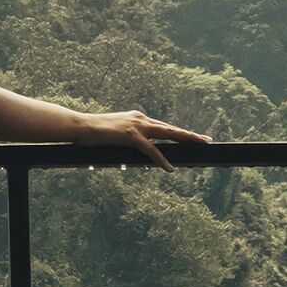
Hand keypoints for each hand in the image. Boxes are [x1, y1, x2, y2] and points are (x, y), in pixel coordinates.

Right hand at [65, 109, 213, 167]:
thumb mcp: (116, 139)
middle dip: (190, 135)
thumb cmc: (94, 135)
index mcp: (137, 118)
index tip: (191, 138)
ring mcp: (137, 126)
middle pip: (171, 128)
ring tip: (200, 146)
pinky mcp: (131, 136)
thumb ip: (131, 146)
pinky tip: (170, 168)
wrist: (80, 126)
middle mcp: (140, 119)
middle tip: (206, 140)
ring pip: (167, 134)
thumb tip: (144, 162)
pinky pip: (150, 150)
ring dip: (186, 140)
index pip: (162, 127)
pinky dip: (161, 160)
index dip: (178, 134)